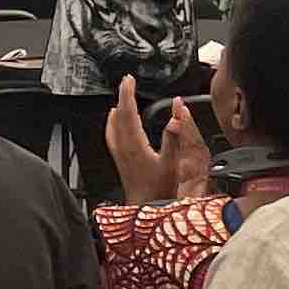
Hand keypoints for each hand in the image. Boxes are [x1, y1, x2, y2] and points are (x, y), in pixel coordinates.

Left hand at [108, 77, 208, 202]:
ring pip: (114, 125)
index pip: (128, 111)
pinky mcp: (119, 160)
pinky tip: (115, 123)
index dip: (127, 93)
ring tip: (121, 98)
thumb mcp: (171, 162)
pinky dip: (113, 123)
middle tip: (126, 82)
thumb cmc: (158, 190)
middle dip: (122, 96)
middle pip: (119, 115)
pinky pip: (112, 135)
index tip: (128, 79)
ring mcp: (119, 154)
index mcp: (134, 144)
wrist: (145, 208)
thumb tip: (176, 114)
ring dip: (118, 108)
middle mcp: (123, 147)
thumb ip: (173, 136)